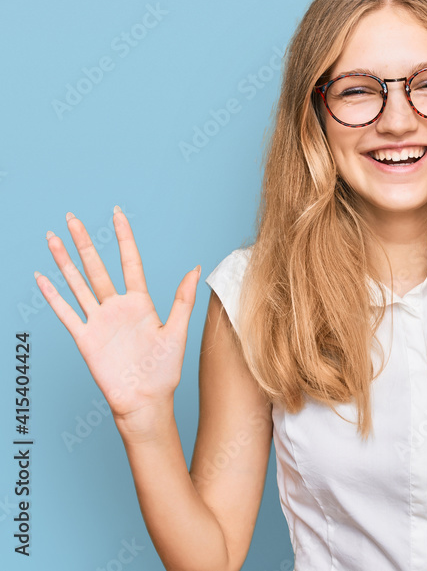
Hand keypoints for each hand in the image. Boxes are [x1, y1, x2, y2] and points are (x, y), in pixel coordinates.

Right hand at [34, 207, 199, 433]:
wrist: (146, 400)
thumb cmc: (164, 370)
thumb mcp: (178, 331)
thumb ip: (183, 299)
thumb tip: (196, 267)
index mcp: (141, 303)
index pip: (130, 262)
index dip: (124, 238)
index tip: (117, 214)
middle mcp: (117, 307)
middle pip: (97, 267)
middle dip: (85, 242)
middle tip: (72, 217)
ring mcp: (99, 321)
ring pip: (78, 284)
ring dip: (64, 262)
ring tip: (53, 239)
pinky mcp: (85, 338)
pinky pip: (66, 312)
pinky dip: (53, 295)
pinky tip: (42, 278)